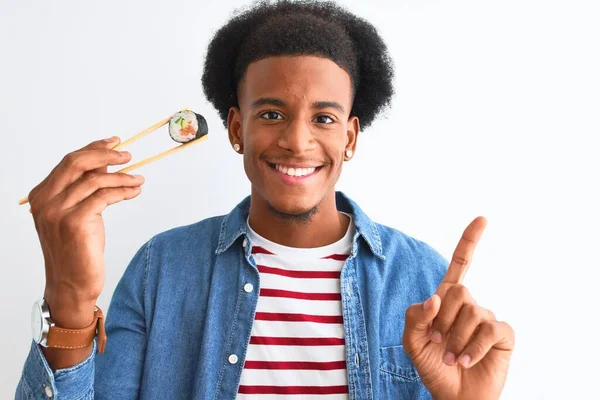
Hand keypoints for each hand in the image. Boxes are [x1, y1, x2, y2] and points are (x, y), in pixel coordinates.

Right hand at [28, 137, 144, 326]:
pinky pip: (104, 196)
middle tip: (128, 156)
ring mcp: (57, 212)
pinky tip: (135, 191)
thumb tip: (106, 161)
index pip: (69, 161)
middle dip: (105, 154)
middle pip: (77, 163)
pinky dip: (123, 190)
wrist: (72, 284)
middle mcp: (45, 201)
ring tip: (138, 179)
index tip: (114, 142)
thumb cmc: (77, 249)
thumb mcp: (79, 213)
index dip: (93, 148)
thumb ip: (86, 188)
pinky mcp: (75, 222)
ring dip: (121, 176)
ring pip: (95, 180)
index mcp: (41, 196)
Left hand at [402, 217, 514, 399]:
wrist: (451, 395)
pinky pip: (491, 329)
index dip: (470, 241)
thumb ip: (415, 316)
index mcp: (447, 301)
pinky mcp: (503, 336)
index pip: (460, 265)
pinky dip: (473, 347)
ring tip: (451, 357)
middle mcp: (469, 305)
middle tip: (437, 342)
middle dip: (444, 319)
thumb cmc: (432, 366)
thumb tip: (435, 297)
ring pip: (474, 312)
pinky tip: (466, 360)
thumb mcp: (411, 341)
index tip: (482, 218)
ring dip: (456, 339)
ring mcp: (487, 319)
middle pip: (460, 290)